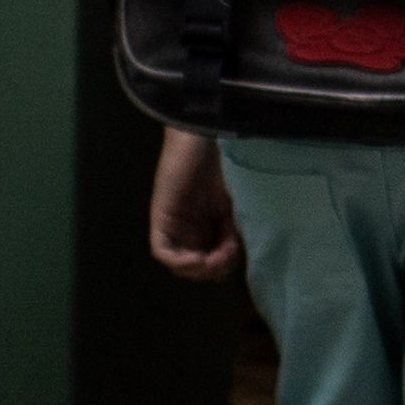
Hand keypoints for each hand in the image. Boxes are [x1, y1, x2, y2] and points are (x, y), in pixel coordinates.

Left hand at [147, 129, 241, 277]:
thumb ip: (239, 229)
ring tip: (216, 256)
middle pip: (198, 267)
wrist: (211, 135)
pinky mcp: (162, 219)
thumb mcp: (241, 203)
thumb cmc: (231, 161)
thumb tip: (242, 259)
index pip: (214, 260)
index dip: (226, 265)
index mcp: (211, 223)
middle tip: (230, 254)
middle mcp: (191, 227)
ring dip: (201, 269)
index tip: (240, 251)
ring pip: (180, 265)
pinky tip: (198, 258)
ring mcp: (174, 224)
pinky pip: (163, 252)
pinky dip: (181, 262)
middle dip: (215, 269)